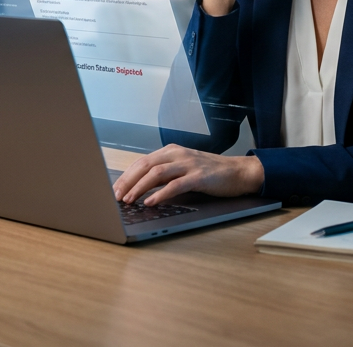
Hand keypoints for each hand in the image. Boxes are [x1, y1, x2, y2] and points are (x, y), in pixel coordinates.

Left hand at [112, 144, 264, 205]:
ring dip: (140, 188)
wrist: (238, 172)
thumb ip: (164, 174)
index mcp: (171, 151)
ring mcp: (188, 164)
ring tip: (129, 200)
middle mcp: (177, 154)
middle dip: (128, 181)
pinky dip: (161, 194)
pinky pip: (176, 185)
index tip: (115, 189)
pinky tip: (152, 202)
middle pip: (145, 165)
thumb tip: (140, 187)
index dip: (126, 176)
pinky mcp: (199, 177)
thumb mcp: (183, 168)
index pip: (141, 161)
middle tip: (117, 196)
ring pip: (156, 173)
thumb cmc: (210, 173)